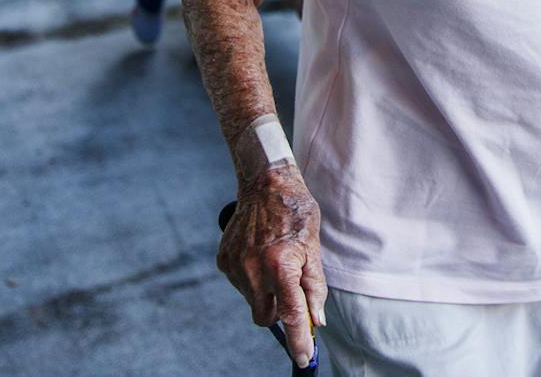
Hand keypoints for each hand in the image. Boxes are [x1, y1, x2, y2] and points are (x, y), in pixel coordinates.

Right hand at [216, 167, 326, 367]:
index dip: (299, 340)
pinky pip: (240, 284)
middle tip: (288, 291)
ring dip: (264, 291)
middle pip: (265, 317)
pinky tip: (259, 254)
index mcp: (281, 267)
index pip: (291, 316)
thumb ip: (314, 288)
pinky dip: (251, 278)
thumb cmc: (296, 213)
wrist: (265, 183)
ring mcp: (235, 266)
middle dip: (277, 312)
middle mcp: (254, 270)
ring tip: (273, 259)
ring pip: (252, 300)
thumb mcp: (313, 248)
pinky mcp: (223, 260)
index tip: (303, 358)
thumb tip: (316, 320)